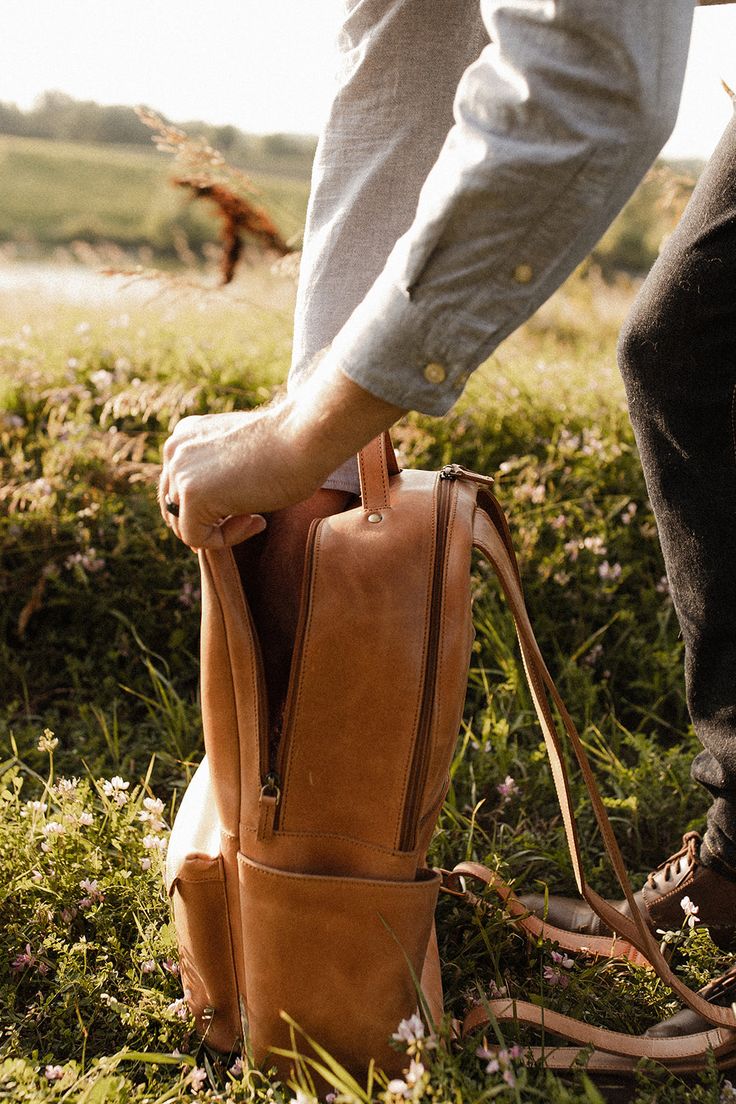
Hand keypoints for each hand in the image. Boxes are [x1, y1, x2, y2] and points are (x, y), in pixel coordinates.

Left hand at [158, 355, 405, 548]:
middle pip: (174, 508)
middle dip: (210, 522)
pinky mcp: (192, 496)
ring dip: (220, 532)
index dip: (210, 507)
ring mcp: (181, 472)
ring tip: (256, 519)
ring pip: (183, 526)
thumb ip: (219, 471)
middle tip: (251, 518)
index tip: (247, 505)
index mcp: (185, 435)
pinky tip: (256, 521)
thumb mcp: (242, 454)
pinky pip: (196, 539)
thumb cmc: (290, 446)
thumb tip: (211, 507)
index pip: (179, 487)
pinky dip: (226, 540)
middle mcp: (175, 450)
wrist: (306, 437)